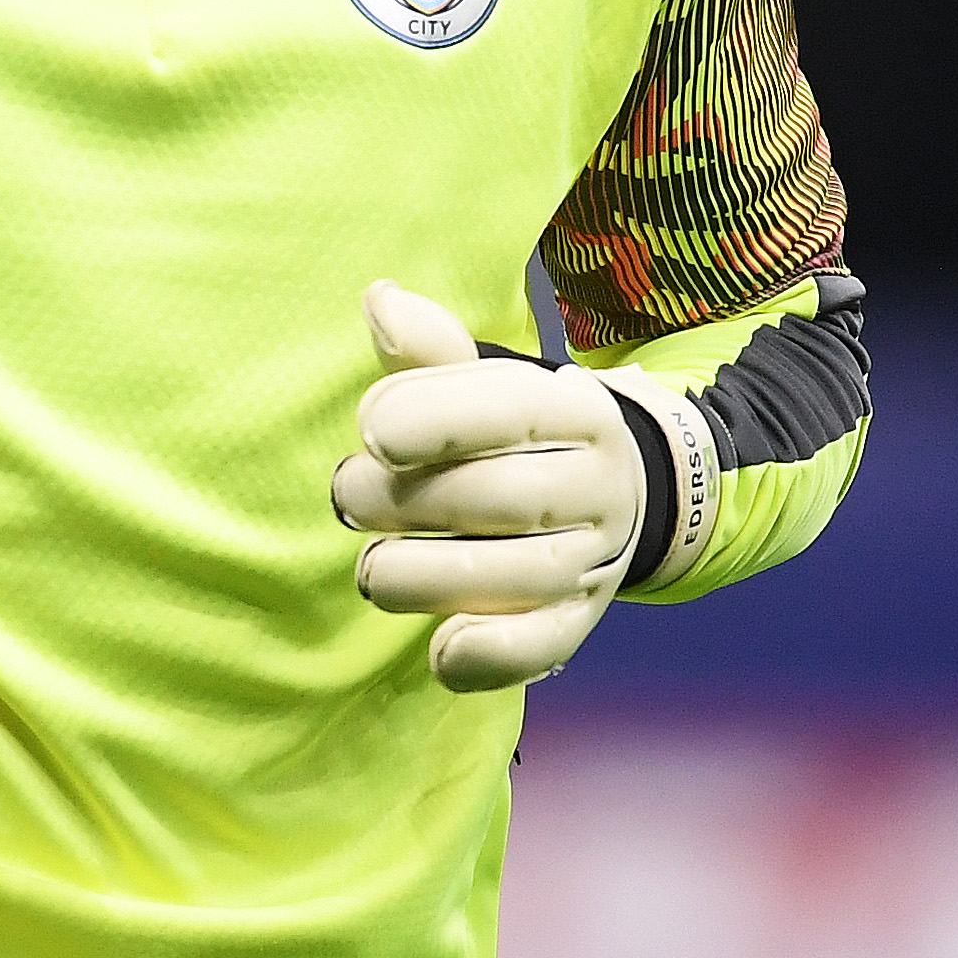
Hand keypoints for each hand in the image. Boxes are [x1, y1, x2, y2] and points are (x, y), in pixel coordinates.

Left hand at [330, 280, 644, 692]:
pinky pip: (542, 646)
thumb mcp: (485, 383)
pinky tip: (440, 650)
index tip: (370, 428)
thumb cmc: (516, 435)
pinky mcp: (578, 623)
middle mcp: (598, 485)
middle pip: (504, 498)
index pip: (511, 409)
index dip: (437, 416)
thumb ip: (431, 353)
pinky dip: (492, 655)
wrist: (612, 497)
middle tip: (345, 497)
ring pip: (517, 576)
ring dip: (427, 577)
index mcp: (576, 410)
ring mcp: (593, 561)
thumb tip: (380, 302)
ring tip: (372, 568)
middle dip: (408, 502)